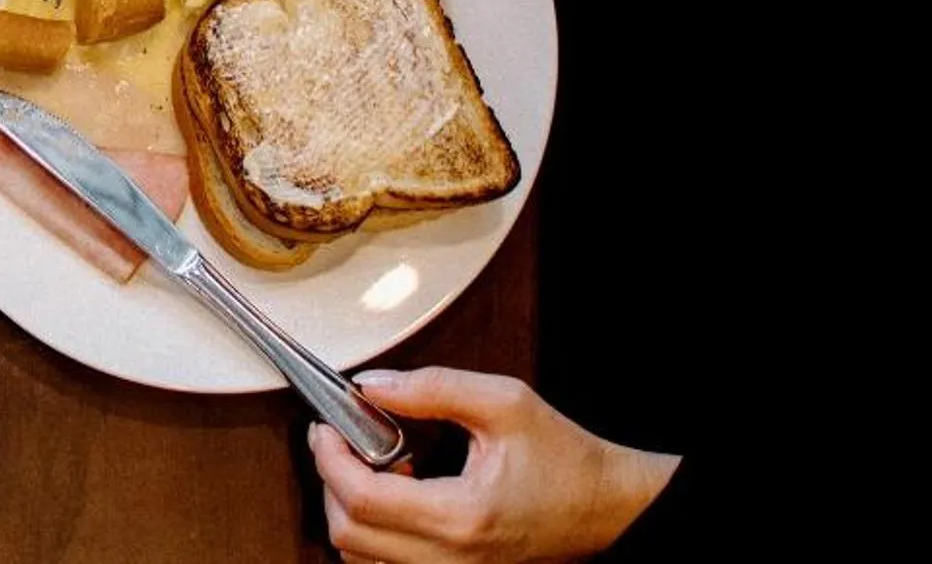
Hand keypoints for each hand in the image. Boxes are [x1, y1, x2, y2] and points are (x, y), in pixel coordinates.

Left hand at [311, 369, 680, 563]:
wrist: (606, 509)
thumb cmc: (565, 459)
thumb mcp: (504, 402)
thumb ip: (431, 388)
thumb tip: (370, 386)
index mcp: (462, 517)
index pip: (363, 499)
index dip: (329, 458)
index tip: (324, 427)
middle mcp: (452, 560)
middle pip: (349, 535)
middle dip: (331, 481)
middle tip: (343, 440)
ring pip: (360, 558)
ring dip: (349, 510)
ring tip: (375, 468)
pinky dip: (371, 534)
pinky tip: (396, 497)